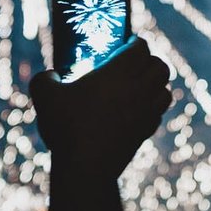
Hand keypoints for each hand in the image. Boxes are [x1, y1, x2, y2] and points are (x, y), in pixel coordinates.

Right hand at [29, 37, 172, 180]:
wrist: (85, 167)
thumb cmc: (66, 127)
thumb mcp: (44, 95)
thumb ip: (44, 78)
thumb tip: (51, 75)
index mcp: (119, 72)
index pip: (141, 48)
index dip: (135, 42)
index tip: (125, 43)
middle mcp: (139, 90)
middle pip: (161, 67)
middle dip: (150, 61)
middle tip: (133, 64)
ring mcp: (145, 113)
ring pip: (166, 91)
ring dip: (156, 85)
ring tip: (138, 87)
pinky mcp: (145, 133)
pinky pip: (158, 114)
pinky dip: (152, 108)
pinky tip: (136, 111)